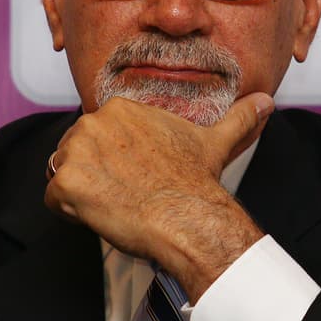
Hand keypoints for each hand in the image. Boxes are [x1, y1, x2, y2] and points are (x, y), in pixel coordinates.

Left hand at [44, 92, 272, 299]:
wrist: (187, 218)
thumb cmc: (196, 183)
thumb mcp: (217, 142)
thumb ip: (238, 118)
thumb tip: (265, 101)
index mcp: (121, 109)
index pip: (98, 137)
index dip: (113, 162)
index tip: (135, 178)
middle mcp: (93, 122)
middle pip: (76, 154)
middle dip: (95, 177)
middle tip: (128, 194)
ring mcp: (75, 151)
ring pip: (63, 176)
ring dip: (83, 194)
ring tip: (117, 204)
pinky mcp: (64, 183)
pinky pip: (54, 201)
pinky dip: (72, 214)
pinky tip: (102, 216)